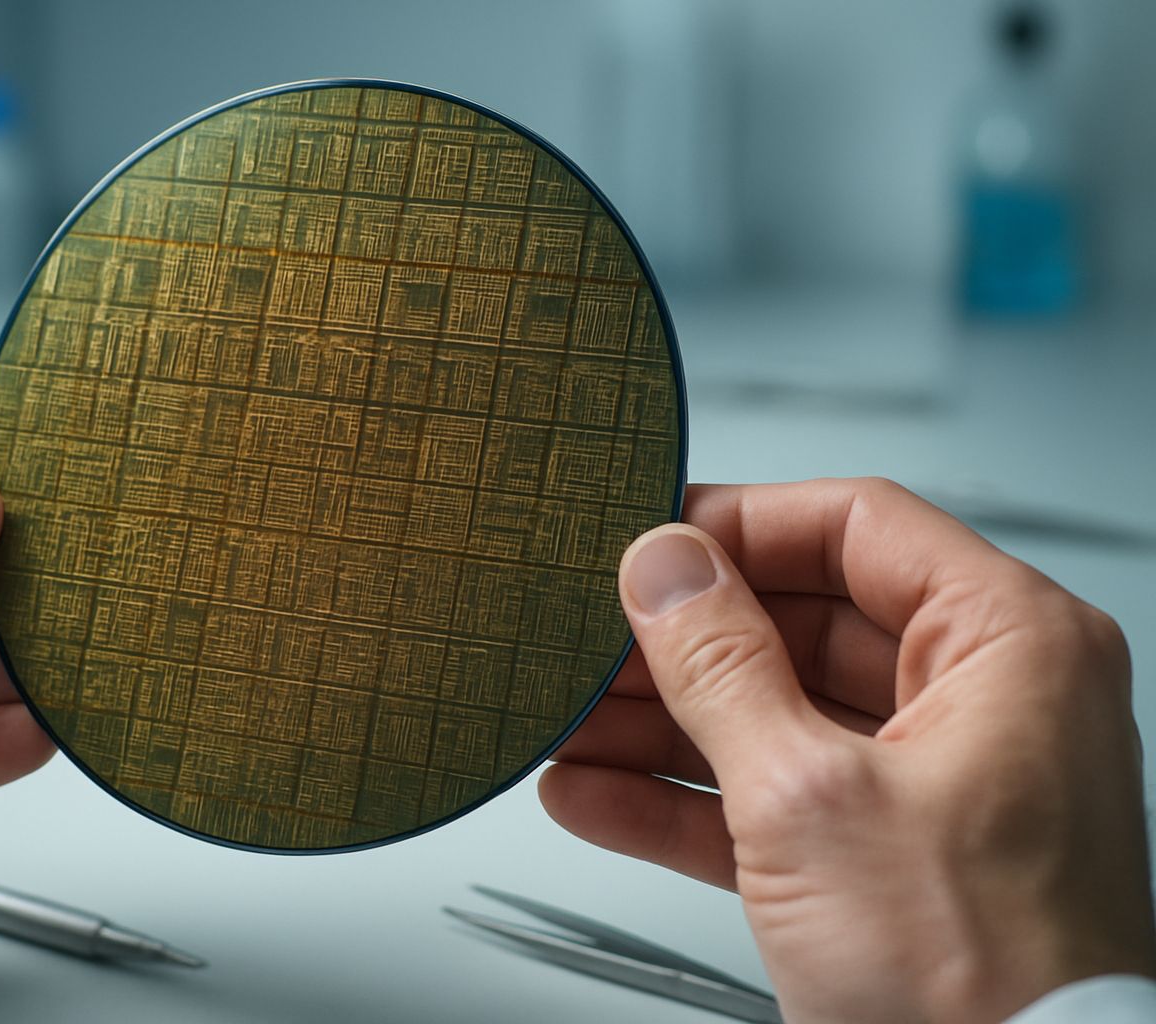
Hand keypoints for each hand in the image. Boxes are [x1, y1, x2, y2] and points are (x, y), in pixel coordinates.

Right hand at [541, 479, 1155, 1022]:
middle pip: (803, 624)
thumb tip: (667, 569)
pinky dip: (685, 799)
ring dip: (664, 724)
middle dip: (681, 643)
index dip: (742, 524)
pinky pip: (771, 799)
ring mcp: (932, 785)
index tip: (654, 541)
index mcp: (1008, 648)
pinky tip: (598, 795)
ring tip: (572, 720)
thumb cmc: (982, 985)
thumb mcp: (808, 796)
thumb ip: (721, 665)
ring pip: (775, 715)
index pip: (859, 526)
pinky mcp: (887, 861)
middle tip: (592, 640)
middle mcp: (982, 704)